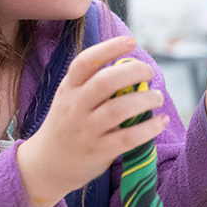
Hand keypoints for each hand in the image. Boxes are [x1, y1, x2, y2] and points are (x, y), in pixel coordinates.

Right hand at [15, 36, 166, 206]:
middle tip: (149, 73)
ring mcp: (85, 130)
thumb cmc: (66, 125)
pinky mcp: (98, 151)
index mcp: (69, 88)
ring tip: (157, 97)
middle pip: (105, 82)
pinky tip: (161, 121)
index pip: (86, 62)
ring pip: (119, 109)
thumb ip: (92, 83)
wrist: (46, 164)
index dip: (109, 48)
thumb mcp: (70, 98)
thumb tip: (131, 67)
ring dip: (145, 99)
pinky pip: (127, 138)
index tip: (130, 42)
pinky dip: (149, 128)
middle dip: (134, 72)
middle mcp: (75, 107)